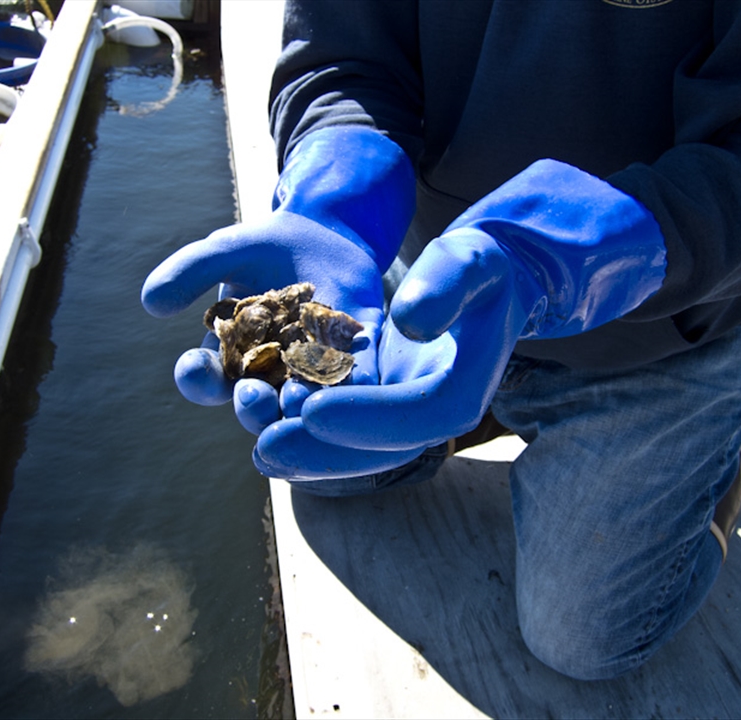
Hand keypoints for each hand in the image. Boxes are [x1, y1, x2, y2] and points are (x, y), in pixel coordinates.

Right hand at [141, 127, 414, 435]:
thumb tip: (152, 302)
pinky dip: (353, 385)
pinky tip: (352, 380)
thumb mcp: (227, 250)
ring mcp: (313, 374)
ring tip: (298, 399)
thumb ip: (192, 271)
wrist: (326, 234)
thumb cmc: (266, 247)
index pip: (205, 380)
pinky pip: (355, 381)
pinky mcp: (356, 360)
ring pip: (303, 405)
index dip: (196, 378)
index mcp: (229, 358)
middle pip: (255, 406)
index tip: (194, 367)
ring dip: (300, 408)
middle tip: (251, 397)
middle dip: (251, 407)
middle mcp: (269, 377)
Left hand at [254, 160, 666, 478]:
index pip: (416, 414)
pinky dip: (309, 439)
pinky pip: (346, 433)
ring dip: (308, 456)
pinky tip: (267, 431)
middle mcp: (434, 412)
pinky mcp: (384, 406)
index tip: (311, 409)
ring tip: (259, 451)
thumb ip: (447, 284)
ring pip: (359, 451)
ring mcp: (407, 414)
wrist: (481, 281)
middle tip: (265, 448)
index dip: (364, 419)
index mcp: (462, 387)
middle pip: (382, 449)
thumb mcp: (470, 259)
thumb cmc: (477, 265)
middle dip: (323, 453)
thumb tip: (409, 324)